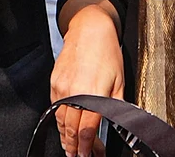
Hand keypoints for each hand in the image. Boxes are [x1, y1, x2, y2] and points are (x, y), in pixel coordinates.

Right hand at [52, 2, 124, 156]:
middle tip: (78, 156)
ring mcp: (62, 89)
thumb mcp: (119, 80)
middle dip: (75, 146)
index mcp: (94, 94)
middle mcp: (75, 93)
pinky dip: (59, 121)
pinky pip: (54, 109)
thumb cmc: (107, 53)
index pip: (88, 130)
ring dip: (65, 137)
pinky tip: (64, 127)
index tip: (90, 154)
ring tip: (70, 147)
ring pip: (60, 121)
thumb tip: (120, 122)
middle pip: (72, 129)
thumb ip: (117, 104)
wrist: (89, 30)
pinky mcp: (54, 83)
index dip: (88, 146)